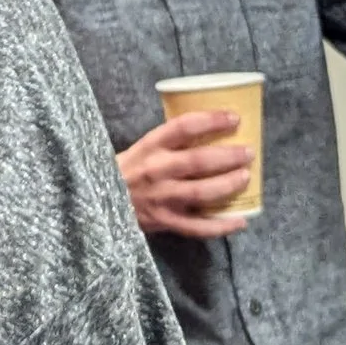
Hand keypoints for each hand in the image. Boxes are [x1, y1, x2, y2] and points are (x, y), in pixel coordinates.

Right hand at [118, 113, 254, 238]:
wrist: (97, 202)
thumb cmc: (125, 172)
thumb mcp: (141, 149)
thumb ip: (169, 143)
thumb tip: (210, 132)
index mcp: (149, 147)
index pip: (183, 127)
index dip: (211, 121)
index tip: (233, 118)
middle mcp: (156, 171)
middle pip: (198, 161)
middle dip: (227, 156)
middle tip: (248, 152)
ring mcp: (161, 198)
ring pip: (200, 192)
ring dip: (227, 185)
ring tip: (245, 177)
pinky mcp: (164, 222)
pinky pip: (196, 226)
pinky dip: (220, 226)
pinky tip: (240, 221)